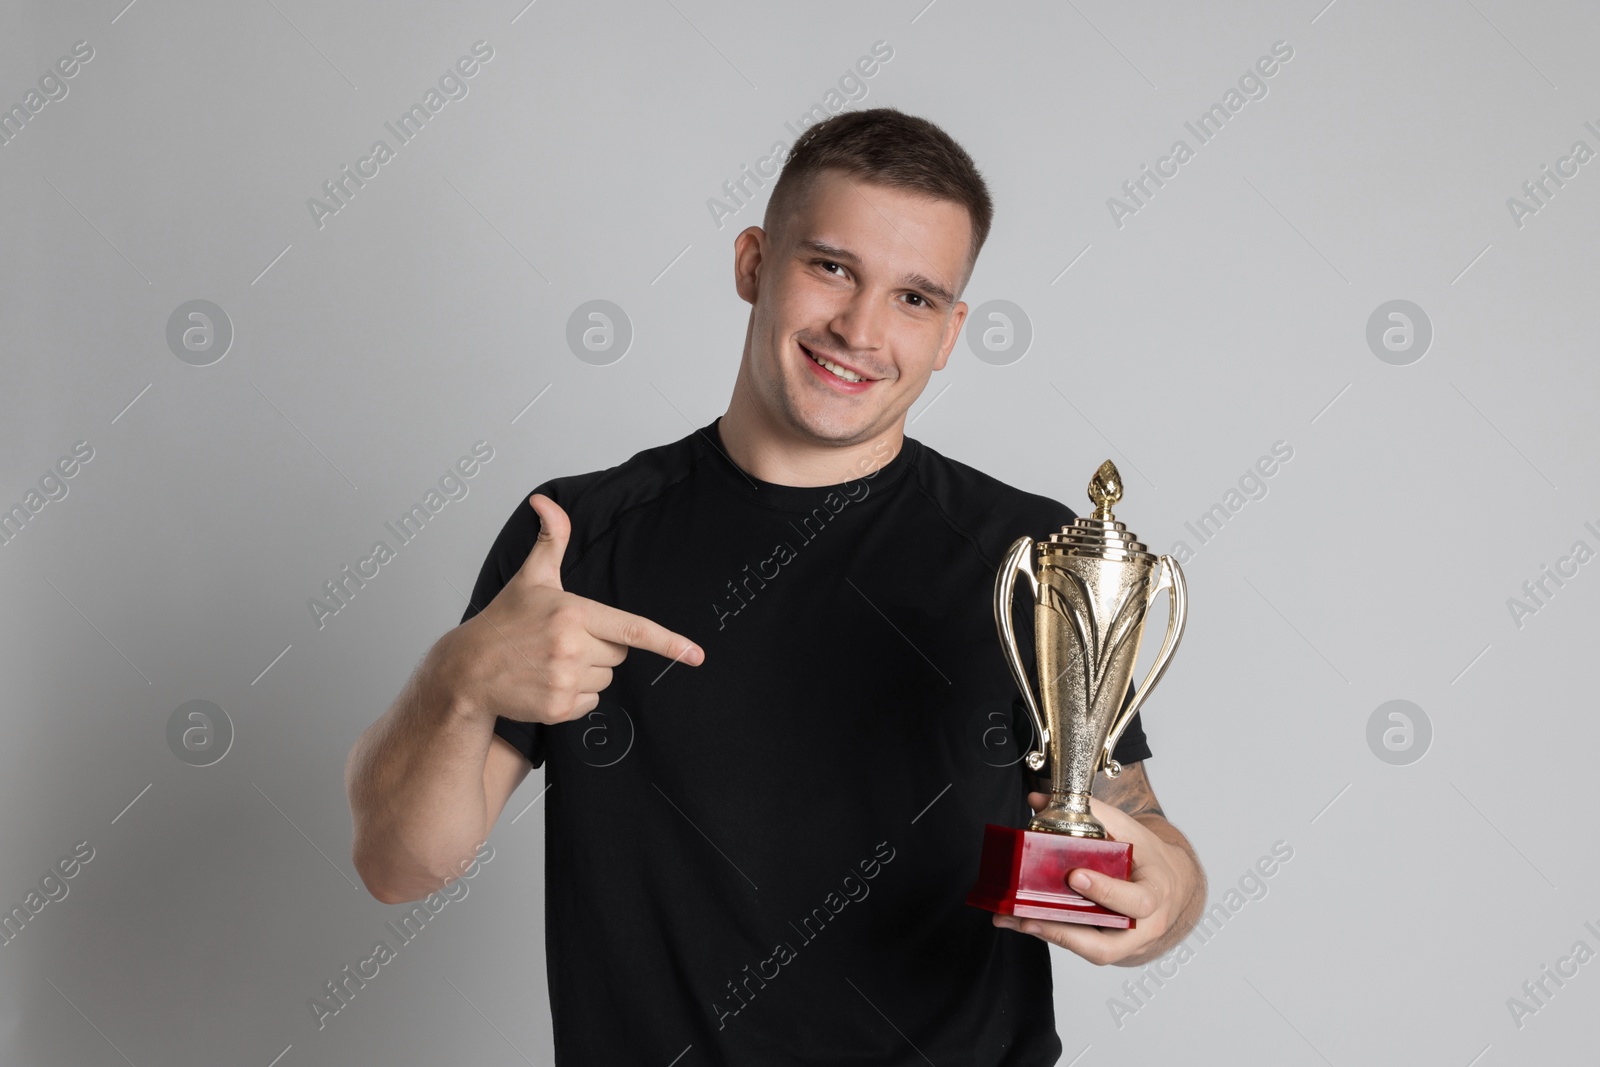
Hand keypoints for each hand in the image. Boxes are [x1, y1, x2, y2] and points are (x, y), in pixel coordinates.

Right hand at [444, 493, 703, 724]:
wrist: (467, 670)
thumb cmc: (503, 622)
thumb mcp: (531, 578)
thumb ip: (551, 539)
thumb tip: (545, 500)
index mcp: (572, 612)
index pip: (631, 628)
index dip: (668, 642)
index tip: (696, 654)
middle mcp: (572, 647)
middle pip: (619, 654)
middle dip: (601, 648)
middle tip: (564, 642)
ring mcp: (565, 680)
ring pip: (607, 679)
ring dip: (589, 673)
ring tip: (552, 662)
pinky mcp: (558, 708)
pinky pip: (591, 703)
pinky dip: (576, 697)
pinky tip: (548, 682)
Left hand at [991, 792, 1198, 965]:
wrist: (1171, 885)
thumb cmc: (1149, 857)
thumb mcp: (1130, 830)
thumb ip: (1090, 813)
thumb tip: (1038, 800)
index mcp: (1157, 893)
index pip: (1137, 901)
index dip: (1106, 893)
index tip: (1074, 876)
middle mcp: (1146, 927)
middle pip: (1108, 946)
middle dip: (1065, 932)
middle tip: (1029, 916)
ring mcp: (1129, 944)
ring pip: (1091, 952)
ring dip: (1050, 936)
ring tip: (1013, 919)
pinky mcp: (1112, 948)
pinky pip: (1083, 947)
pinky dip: (1053, 933)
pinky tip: (1022, 920)